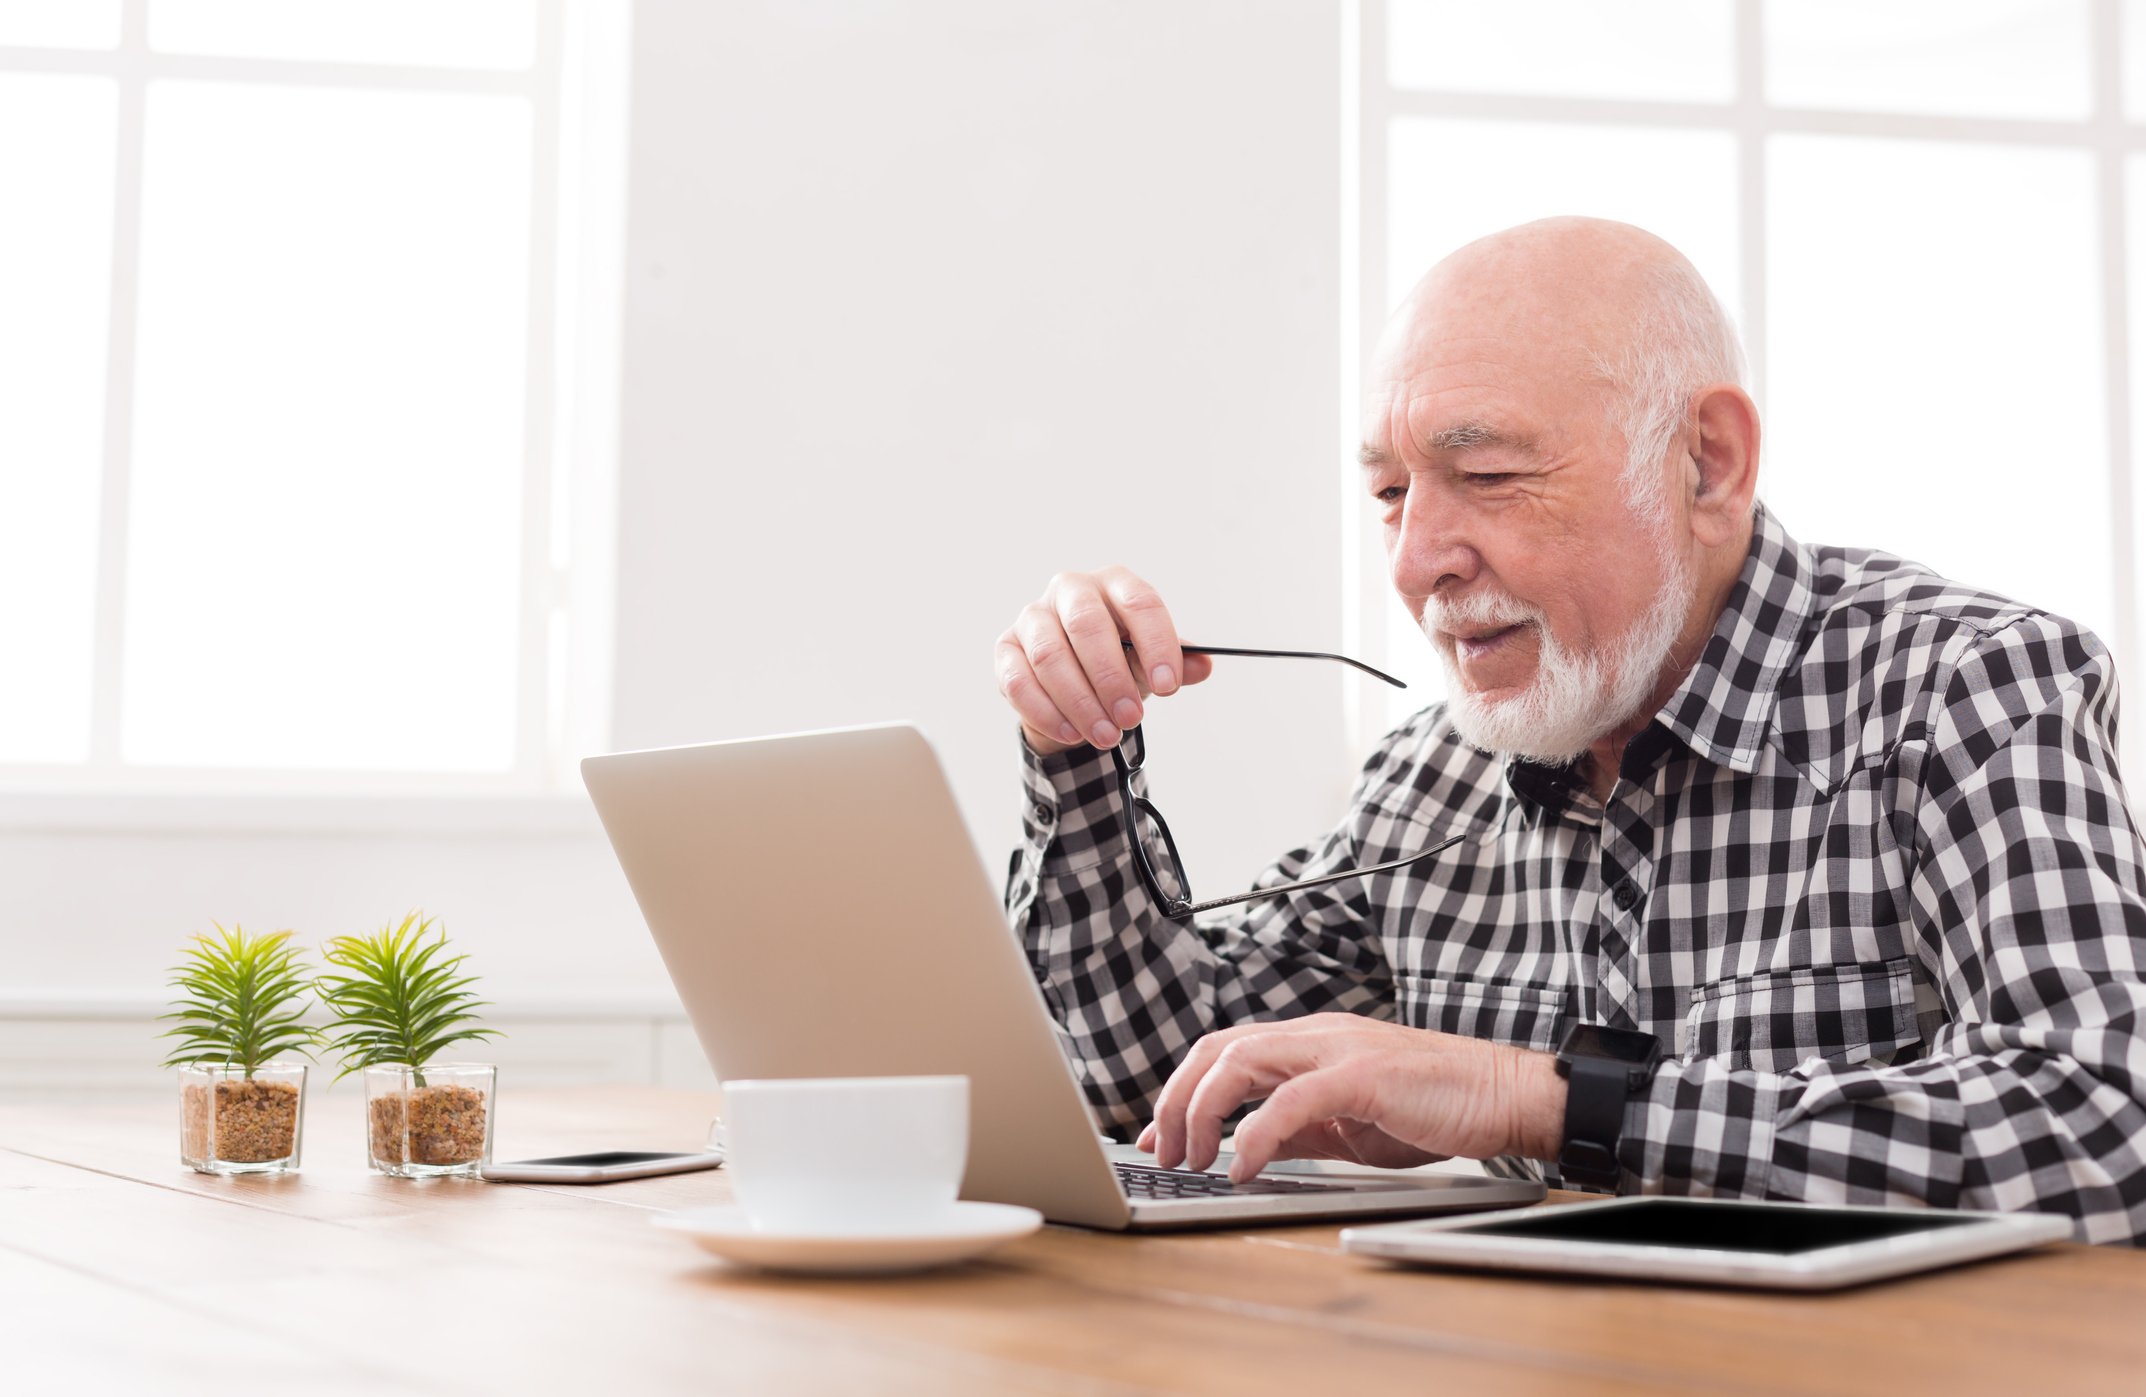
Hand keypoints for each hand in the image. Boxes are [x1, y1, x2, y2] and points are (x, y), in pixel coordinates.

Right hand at [994, 567, 1213, 754]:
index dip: (1156, 645)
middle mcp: (1070, 589)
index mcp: (1114, 583)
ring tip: (1105, 735)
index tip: (1170, 687)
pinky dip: (1046, 712)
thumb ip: (1177, 664)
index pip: (1139, 603)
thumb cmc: (1119, 658)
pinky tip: (1072, 733)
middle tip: (1131, 717)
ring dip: (1080, 702)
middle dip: (1111, 677)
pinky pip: (1018, 680)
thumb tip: (1202, 666)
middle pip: (1087, 625)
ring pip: (1050, 656)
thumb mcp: (1151, 660)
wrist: (1074, 674)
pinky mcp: (1006, 648)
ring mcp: (1033, 616)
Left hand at [1134, 1013, 1566, 1182]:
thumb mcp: (1348, 1126)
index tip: (1158, 1137)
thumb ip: (1296, 1130)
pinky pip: (1290, 1100)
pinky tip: (1242, 1167)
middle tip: (1165, 1152)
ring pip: (1240, 1060)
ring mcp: (1337, 1049)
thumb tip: (1245, 1148)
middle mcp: (1315, 1035)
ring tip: (1195, 1159)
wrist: (1502, 1097)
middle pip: (1217, 1049)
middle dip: (1177, 1100)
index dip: (1182, 1092)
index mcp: (1310, 1044)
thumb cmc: (1434, 1108)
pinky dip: (1254, 1133)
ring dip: (1203, 1112)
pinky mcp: (1361, 1075)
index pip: (1224, 1053)